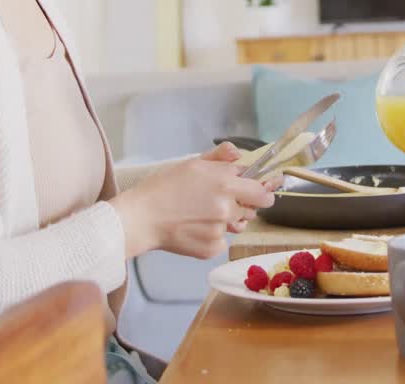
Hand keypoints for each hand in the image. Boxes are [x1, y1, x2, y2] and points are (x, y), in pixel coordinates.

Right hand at [111, 142, 276, 258]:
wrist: (141, 218)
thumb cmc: (162, 188)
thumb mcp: (192, 164)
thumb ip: (221, 157)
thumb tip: (240, 155)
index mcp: (226, 184)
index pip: (263, 192)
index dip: (262, 191)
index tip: (257, 191)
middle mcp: (227, 208)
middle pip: (252, 210)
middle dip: (242, 205)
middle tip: (220, 202)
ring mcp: (220, 230)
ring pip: (237, 225)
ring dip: (228, 221)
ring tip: (203, 215)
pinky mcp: (212, 248)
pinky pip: (223, 241)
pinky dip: (213, 236)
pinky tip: (195, 228)